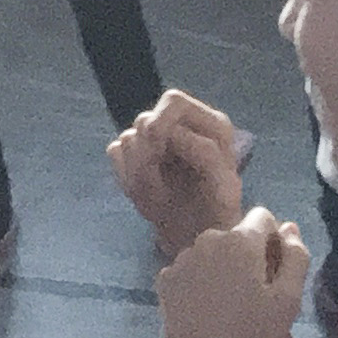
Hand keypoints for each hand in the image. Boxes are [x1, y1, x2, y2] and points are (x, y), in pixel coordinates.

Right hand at [111, 88, 253, 253]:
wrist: (196, 235)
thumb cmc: (217, 211)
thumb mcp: (222, 186)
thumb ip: (204, 154)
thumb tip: (163, 132)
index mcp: (210, 124)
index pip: (173, 102)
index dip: (162, 125)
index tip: (161, 154)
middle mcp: (181, 126)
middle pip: (145, 118)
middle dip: (147, 152)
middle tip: (159, 180)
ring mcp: (155, 139)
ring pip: (127, 138)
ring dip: (138, 170)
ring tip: (158, 194)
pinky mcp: (134, 153)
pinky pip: (115, 151)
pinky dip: (125, 174)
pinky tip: (145, 191)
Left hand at [153, 202, 320, 337]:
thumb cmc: (255, 333)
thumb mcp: (289, 297)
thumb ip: (296, 256)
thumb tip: (290, 227)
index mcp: (239, 240)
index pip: (263, 217)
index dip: (274, 239)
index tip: (277, 268)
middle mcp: (205, 239)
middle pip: (236, 234)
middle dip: (249, 253)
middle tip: (257, 291)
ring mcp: (180, 258)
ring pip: (212, 251)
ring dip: (224, 265)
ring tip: (233, 302)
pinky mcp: (165, 278)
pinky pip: (192, 269)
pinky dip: (202, 279)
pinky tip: (209, 308)